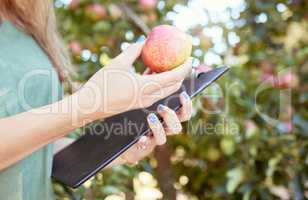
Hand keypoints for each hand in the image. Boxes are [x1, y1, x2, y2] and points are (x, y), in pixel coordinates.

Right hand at [75, 42, 191, 120]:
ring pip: (165, 90)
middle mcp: (148, 98)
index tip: (190, 58)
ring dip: (170, 78)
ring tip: (168, 63)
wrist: (90, 106)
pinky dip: (159, 82)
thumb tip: (144, 42)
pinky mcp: (139, 103)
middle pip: (173, 86)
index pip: (173, 78)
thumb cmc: (102, 84)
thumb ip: (133, 52)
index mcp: (145, 88)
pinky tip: (152, 70)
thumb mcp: (117, 63)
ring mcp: (144, 102)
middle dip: (182, 74)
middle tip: (183, 61)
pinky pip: (155, 92)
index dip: (184, 68)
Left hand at [119, 91, 192, 163]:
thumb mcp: (143, 96)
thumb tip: (155, 68)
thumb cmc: (136, 112)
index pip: (184, 114)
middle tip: (162, 107)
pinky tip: (141, 138)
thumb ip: (151, 84)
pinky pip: (145, 146)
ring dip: (158, 128)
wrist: (121, 136)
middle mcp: (163, 131)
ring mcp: (153, 140)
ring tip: (150, 117)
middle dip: (171, 117)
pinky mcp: (142, 147)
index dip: (187, 106)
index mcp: (167, 118)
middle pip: (177, 128)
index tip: (183, 94)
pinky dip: (144, 142)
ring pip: (162, 138)